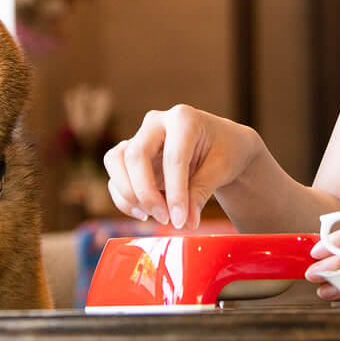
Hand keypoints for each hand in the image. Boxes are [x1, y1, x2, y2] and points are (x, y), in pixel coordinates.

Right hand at [102, 104, 262, 229]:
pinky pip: (115, 176)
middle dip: (146, 193)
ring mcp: (140, 137)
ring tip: (151, 214)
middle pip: (135, 155)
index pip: (173, 157)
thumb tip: (186, 222)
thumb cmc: (225, 150)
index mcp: (183, 118)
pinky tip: (145, 213)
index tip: (181, 221)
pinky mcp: (130, 155)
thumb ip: (200, 193)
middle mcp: (156, 123)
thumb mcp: (221, 169)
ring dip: (128, 194)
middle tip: (165, 219)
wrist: (222, 143)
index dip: (176, 192)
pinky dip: (124, 198)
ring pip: (115, 160)